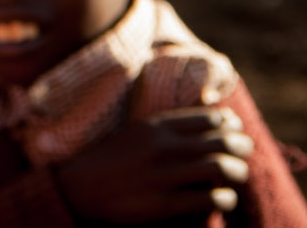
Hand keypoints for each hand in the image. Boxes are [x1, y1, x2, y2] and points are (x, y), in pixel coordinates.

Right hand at [54, 106, 252, 222]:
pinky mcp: (163, 204)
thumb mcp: (132, 135)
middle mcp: (160, 147)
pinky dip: (224, 199)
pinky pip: (209, 199)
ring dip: (237, 172)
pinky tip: (222, 199)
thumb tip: (202, 124)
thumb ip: (162, 130)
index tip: (234, 128)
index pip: (206, 118)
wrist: (76, 190)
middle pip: (221, 141)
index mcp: (152, 127)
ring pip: (221, 167)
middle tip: (244, 152)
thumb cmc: (107, 162)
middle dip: (241, 146)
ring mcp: (162, 175)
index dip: (228, 123)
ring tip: (236, 176)